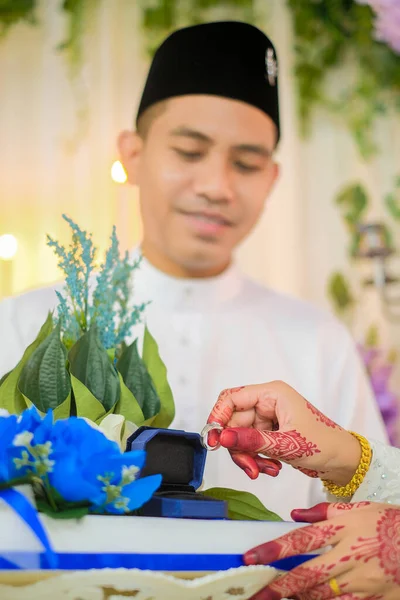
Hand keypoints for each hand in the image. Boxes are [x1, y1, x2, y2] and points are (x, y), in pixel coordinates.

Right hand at [206, 381, 360, 484]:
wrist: (343, 461)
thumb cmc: (324, 444)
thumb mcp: (286, 444)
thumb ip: (252, 441)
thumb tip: (223, 437)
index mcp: (272, 393)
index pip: (232, 398)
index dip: (218, 417)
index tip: (213, 440)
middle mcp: (267, 402)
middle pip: (234, 421)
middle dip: (238, 447)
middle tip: (249, 467)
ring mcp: (268, 418)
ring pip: (240, 436)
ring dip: (249, 456)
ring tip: (265, 470)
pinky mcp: (269, 433)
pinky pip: (250, 445)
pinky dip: (256, 459)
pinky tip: (271, 468)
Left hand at [243, 501, 399, 598]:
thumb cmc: (389, 523)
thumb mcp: (358, 509)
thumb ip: (324, 512)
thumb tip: (294, 515)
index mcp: (344, 528)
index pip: (302, 538)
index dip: (275, 548)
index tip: (251, 556)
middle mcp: (350, 555)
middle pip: (308, 574)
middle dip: (280, 586)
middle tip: (257, 594)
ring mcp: (364, 581)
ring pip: (323, 596)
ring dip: (299, 598)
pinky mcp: (376, 599)